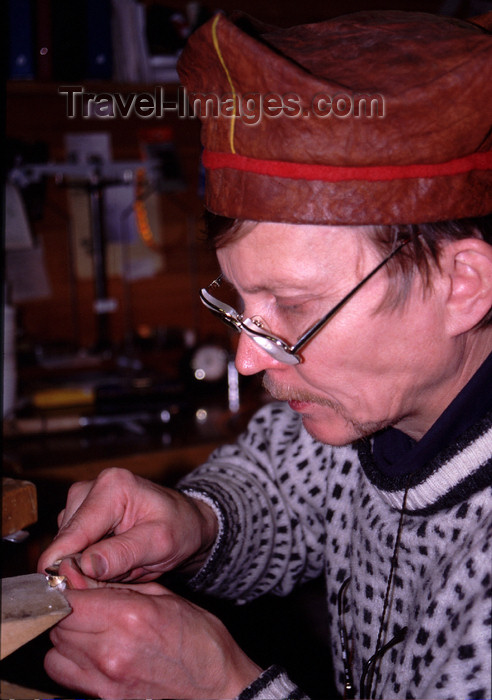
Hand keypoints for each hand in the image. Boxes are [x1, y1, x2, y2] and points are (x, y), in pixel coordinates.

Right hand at [38, 468, 217, 581]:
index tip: (75, 592)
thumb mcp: (161, 543)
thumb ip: (124, 554)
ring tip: (122, 563)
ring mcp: (82, 501)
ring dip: (89, 564)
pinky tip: (113, 558)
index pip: (73, 535)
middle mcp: (90, 488)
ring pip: (66, 548)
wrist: (187, 522)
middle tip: (121, 574)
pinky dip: (89, 560)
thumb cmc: (180, 528)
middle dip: (86, 567)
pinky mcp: (79, 515)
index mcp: (111, 486)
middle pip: (65, 543)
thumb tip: (85, 566)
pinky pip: (71, 548)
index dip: (68, 568)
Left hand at [45, 559, 261, 699]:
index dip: (69, 588)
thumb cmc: (200, 639)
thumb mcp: (164, 597)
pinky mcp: (104, 699)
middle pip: (59, 625)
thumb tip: (82, 576)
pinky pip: (65, 675)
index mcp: (130, 617)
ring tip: (90, 628)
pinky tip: (92, 650)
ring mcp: (106, 680)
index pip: (70, 600)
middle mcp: (111, 651)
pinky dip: (70, 661)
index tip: (76, 582)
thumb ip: (118, 586)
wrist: (218, 688)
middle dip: (68, 609)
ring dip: (67, 636)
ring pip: (56, 651)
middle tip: (87, 603)